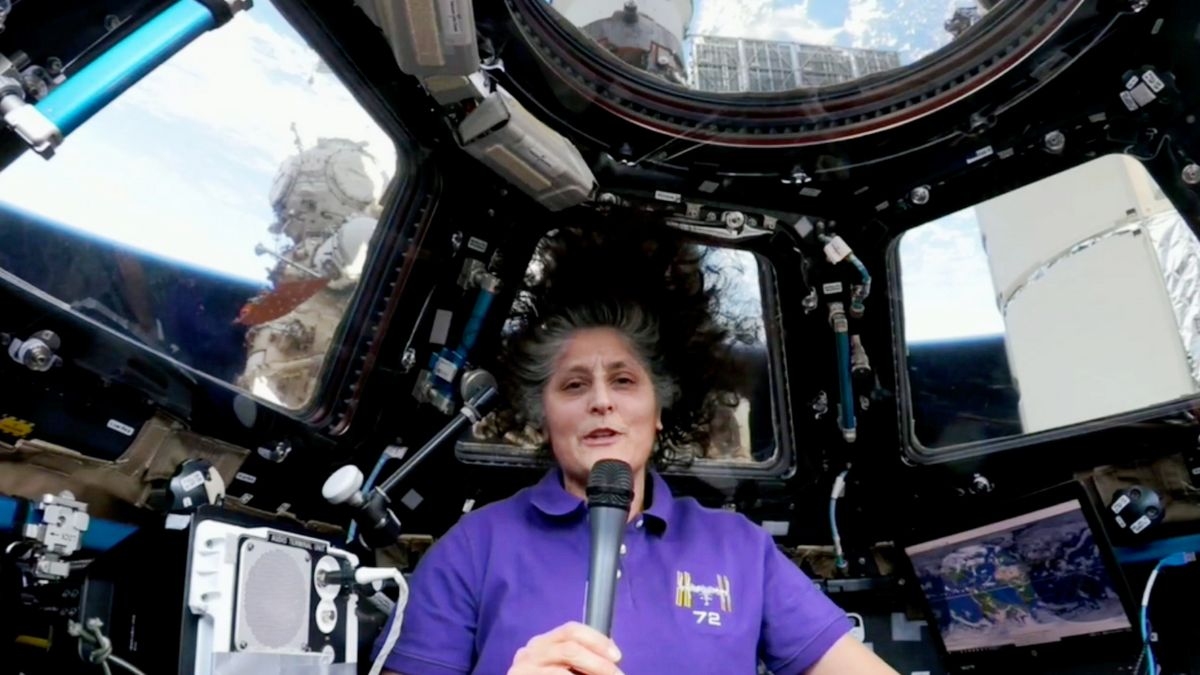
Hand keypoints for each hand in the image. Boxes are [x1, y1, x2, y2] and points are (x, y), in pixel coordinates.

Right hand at [507, 621, 622, 674]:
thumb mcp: (563, 666)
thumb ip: (582, 660)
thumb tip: (612, 658)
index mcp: (543, 643)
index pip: (571, 630)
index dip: (597, 640)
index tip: (617, 656)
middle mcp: (530, 652)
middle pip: (569, 649)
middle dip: (598, 663)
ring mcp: (522, 669)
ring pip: (561, 672)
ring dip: (590, 674)